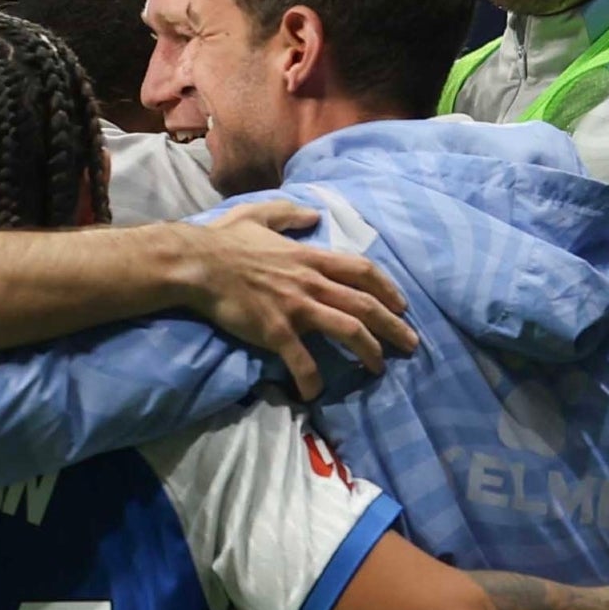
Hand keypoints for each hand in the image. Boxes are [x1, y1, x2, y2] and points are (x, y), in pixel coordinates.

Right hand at [172, 201, 414, 398]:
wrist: (197, 264)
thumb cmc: (224, 240)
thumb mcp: (260, 215)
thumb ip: (289, 215)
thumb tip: (313, 214)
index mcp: (310, 257)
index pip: (362, 270)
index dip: (388, 289)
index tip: (402, 305)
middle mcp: (312, 282)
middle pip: (366, 304)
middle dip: (394, 326)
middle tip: (411, 344)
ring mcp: (296, 308)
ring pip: (349, 330)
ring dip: (370, 352)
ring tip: (380, 368)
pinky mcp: (277, 332)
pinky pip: (303, 362)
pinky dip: (312, 381)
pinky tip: (314, 395)